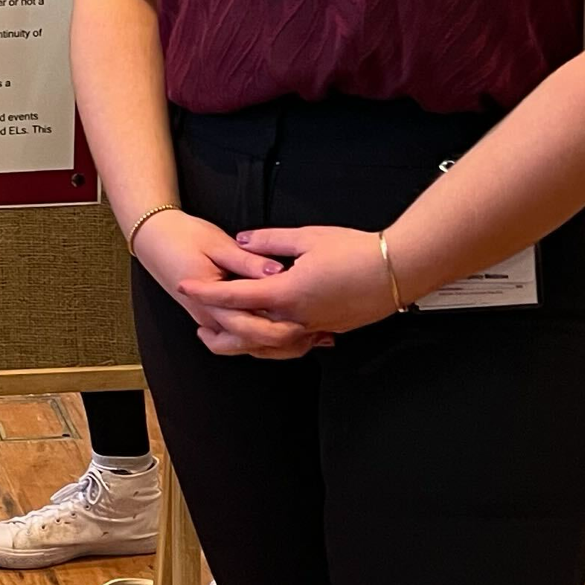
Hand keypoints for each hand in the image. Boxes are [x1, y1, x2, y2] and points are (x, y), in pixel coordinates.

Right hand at [129, 209, 329, 360]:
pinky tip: (292, 331)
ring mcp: (211, 320)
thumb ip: (247, 260)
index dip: (281, 329)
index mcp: (210, 300)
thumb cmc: (183, 237)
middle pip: (253, 344)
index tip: (309, 324)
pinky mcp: (215, 317)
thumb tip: (275, 271)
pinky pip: (243, 338)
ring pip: (248, 347)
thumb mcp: (217, 243)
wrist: (154, 239)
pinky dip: (267, 339)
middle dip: (288, 344)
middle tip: (319, 335)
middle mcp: (210, 317)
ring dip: (280, 346)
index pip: (250, 326)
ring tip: (313, 337)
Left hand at [177, 223, 401, 339]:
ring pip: (271, 346)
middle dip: (220, 334)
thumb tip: (243, 241)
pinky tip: (268, 338)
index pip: (236, 296)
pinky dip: (274, 345)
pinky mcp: (329, 329)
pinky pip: (293, 344)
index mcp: (286, 292)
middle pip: (248, 334)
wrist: (398, 269)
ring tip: (227, 338)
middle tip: (200, 329)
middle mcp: (297, 317)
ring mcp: (314, 327)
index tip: (185, 288)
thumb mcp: (306, 237)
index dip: (207, 293)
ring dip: (246, 345)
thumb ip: (268, 242)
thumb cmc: (356, 250)